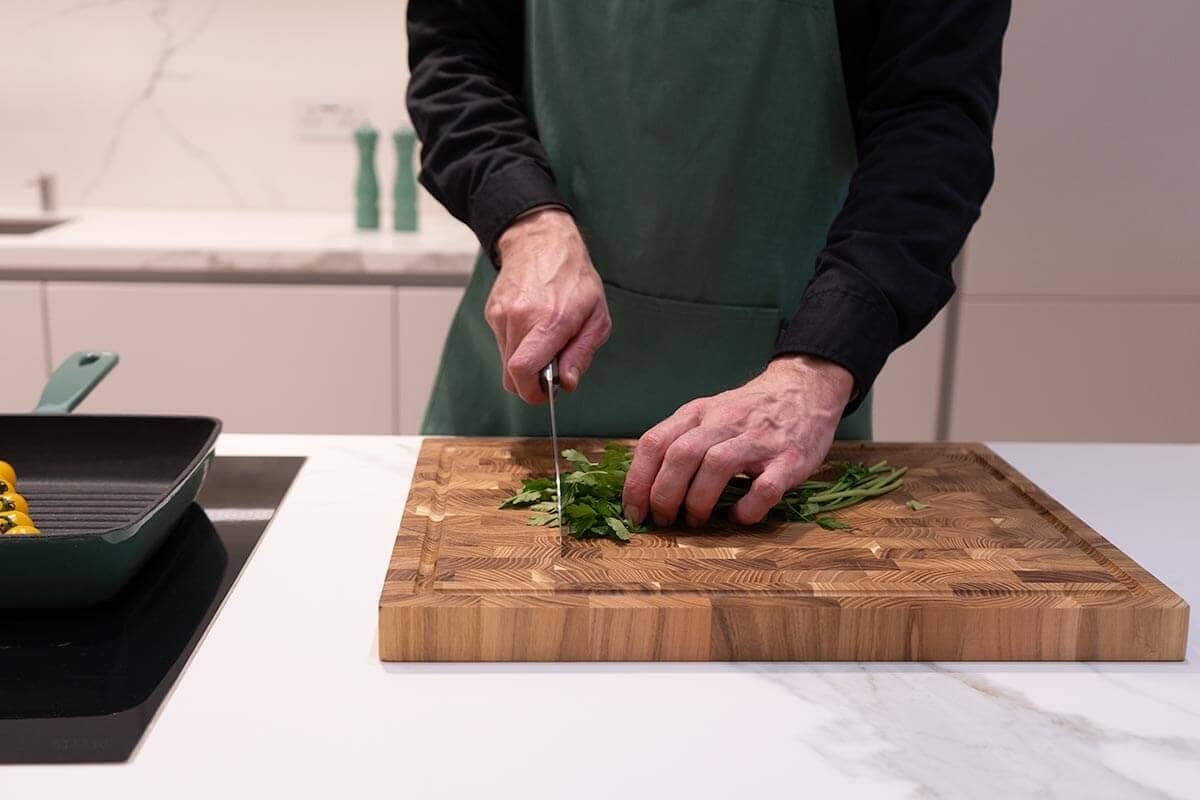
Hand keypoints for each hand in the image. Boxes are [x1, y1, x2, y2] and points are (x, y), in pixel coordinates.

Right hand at [487, 208, 610, 402]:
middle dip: (530, 382)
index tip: (546, 393)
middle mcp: (520, 318)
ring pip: (505, 362)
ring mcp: (502, 315)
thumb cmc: (575, 279)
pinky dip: (517, 345)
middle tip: (549, 372)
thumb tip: (566, 384)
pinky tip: (532, 325)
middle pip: (511, 375)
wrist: (543, 242)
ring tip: (544, 340)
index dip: (532, 393)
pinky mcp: (492, 312)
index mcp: (550, 321)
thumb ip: (581, 354)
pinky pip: (502, 343)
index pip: (523, 371)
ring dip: (525, 362)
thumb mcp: (597, 318)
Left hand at [622, 354, 854, 526]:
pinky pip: (765, 488)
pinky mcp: (789, 459)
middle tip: (663, 520)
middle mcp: (724, 422)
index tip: (633, 512)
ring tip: (696, 520)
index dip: (638, 482)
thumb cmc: (748, 411)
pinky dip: (747, 508)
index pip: (655, 443)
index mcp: (697, 412)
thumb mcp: (707, 414)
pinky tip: (739, 515)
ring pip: (717, 466)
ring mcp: (758, 439)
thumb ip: (678, 440)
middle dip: (664, 496)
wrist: (805, 389)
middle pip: (681, 456)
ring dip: (698, 501)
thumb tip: (644, 484)